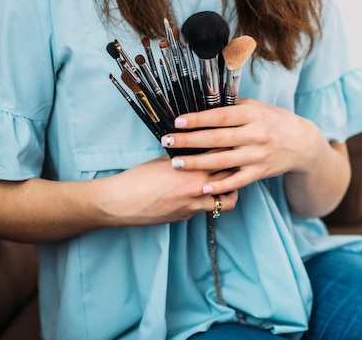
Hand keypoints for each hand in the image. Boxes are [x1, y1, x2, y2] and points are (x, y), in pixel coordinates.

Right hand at [102, 155, 237, 225]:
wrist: (121, 203)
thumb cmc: (138, 178)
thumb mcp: (165, 161)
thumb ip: (186, 157)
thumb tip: (199, 150)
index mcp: (192, 168)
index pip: (222, 155)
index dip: (230, 148)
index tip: (236, 143)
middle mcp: (198, 188)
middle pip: (231, 177)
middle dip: (237, 168)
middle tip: (240, 161)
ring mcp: (195, 205)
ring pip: (227, 200)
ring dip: (230, 190)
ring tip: (228, 182)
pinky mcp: (188, 216)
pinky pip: (208, 208)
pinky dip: (210, 200)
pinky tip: (204, 193)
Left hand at [159, 98, 322, 194]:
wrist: (302, 143)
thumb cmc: (274, 121)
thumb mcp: (257, 107)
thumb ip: (232, 106)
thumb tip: (203, 101)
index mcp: (252, 115)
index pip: (220, 116)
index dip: (198, 119)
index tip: (177, 121)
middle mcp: (256, 134)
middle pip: (217, 138)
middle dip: (189, 141)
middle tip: (166, 142)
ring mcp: (258, 155)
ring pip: (223, 161)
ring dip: (197, 163)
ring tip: (176, 163)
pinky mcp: (261, 172)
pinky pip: (238, 181)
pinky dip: (221, 186)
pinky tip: (203, 188)